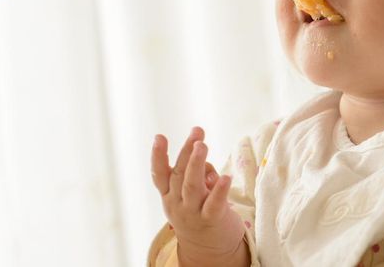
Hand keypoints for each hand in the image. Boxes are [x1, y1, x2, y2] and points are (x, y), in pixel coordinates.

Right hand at [151, 127, 248, 265]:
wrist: (208, 251)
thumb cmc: (199, 213)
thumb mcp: (188, 194)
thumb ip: (193, 172)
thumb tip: (202, 156)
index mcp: (169, 195)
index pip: (159, 174)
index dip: (158, 156)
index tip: (159, 136)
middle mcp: (177, 203)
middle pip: (179, 174)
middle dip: (187, 151)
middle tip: (197, 132)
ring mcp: (193, 212)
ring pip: (192, 186)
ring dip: (196, 164)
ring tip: (202, 145)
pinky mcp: (211, 220)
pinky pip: (214, 204)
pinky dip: (219, 190)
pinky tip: (226, 177)